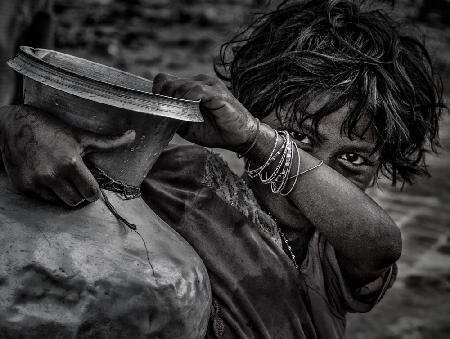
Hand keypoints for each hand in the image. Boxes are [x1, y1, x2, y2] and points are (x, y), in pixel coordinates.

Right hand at [0, 105, 134, 205]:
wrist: (12, 124)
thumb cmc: (51, 128)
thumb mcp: (81, 135)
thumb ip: (108, 142)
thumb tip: (133, 135)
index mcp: (70, 163)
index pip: (91, 193)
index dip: (94, 192)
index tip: (92, 186)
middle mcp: (51, 175)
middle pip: (76, 201)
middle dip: (80, 194)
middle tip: (77, 181)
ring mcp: (34, 182)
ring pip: (59, 202)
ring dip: (64, 193)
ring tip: (62, 178)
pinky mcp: (21, 186)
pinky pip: (42, 199)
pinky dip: (47, 192)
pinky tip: (46, 176)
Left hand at [152, 73, 257, 152]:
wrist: (240, 137)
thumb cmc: (215, 131)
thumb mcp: (188, 127)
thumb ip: (174, 118)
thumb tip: (159, 115)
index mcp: (191, 87)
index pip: (165, 80)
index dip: (158, 94)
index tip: (158, 110)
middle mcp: (199, 81)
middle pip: (168, 82)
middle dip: (163, 100)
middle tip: (167, 117)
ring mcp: (209, 85)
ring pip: (180, 85)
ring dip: (174, 102)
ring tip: (177, 117)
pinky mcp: (217, 92)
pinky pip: (195, 90)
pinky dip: (186, 101)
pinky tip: (188, 112)